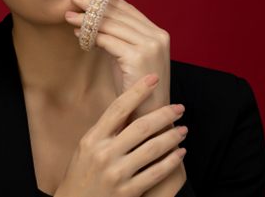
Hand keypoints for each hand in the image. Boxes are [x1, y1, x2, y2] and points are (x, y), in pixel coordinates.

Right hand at [54, 75, 186, 196]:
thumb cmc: (81, 173)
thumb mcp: (86, 147)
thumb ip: (105, 130)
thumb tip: (129, 109)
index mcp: (93, 138)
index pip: (118, 108)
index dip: (137, 91)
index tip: (153, 78)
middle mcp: (104, 153)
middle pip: (141, 126)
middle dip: (164, 114)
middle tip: (179, 107)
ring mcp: (116, 174)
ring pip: (153, 148)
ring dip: (172, 136)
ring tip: (183, 129)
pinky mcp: (128, 193)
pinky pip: (156, 173)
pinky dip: (171, 161)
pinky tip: (180, 153)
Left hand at [65, 0, 170, 122]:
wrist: (149, 115)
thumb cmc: (136, 87)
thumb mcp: (128, 56)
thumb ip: (117, 37)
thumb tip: (95, 21)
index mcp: (158, 34)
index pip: (129, 10)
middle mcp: (157, 36)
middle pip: (119, 14)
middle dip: (94, 3)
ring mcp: (149, 46)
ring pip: (111, 25)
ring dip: (87, 18)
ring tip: (69, 14)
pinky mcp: (138, 57)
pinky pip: (108, 40)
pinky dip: (91, 35)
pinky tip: (78, 32)